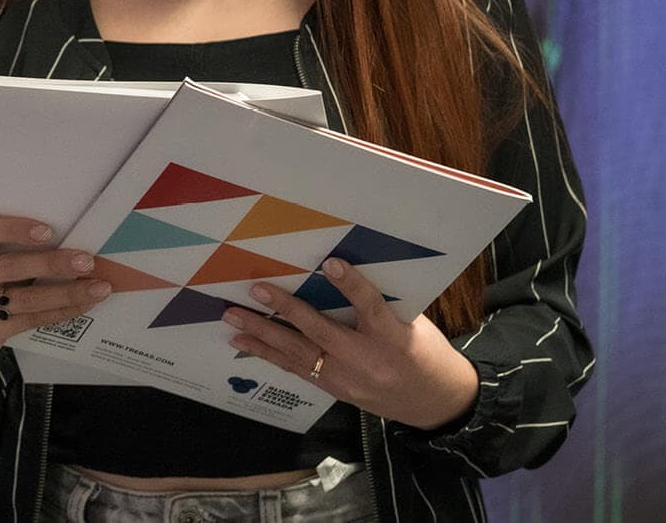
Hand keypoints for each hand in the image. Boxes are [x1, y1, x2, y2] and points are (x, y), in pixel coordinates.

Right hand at [0, 214, 112, 356]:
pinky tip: (81, 305)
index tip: (49, 231)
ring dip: (67, 293)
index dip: (16, 229)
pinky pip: (29, 320)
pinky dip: (59, 312)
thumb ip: (4, 243)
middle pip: (10, 268)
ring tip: (97, 288)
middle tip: (86, 262)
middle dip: (52, 264)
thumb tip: (65, 236)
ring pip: (25, 299)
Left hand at [221, 258, 479, 430]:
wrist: (433, 402)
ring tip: (232, 318)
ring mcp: (347, 379)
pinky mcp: (334, 390)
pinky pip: (297, 369)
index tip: (330, 262)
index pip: (371, 307)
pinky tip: (245, 343)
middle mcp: (367, 360)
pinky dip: (269, 354)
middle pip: (321, 333)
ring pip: (299, 354)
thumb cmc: (425, 352)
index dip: (351, 285)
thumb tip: (340, 273)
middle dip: (285, 310)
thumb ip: (380, 305)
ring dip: (262, 335)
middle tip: (255, 289)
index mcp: (395, 338)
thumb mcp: (413, 325)